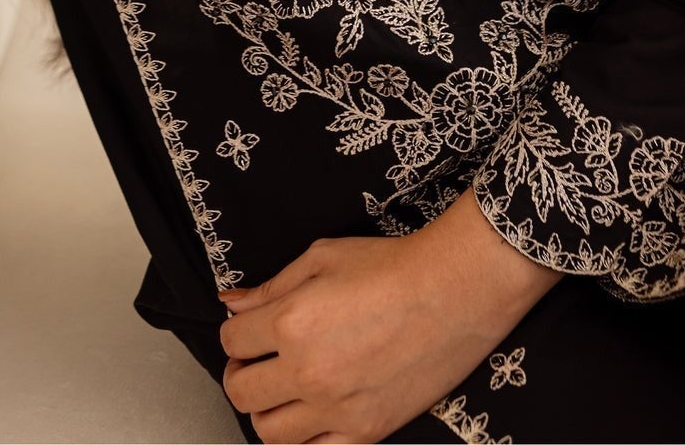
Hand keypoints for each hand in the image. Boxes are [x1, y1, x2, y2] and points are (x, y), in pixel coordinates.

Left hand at [218, 188, 562, 442]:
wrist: (453, 291)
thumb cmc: (392, 267)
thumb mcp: (322, 257)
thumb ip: (271, 286)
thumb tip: (232, 302)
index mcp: (291, 321)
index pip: (231, 341)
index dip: (234, 333)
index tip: (246, 330)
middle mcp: (308, 370)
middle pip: (241, 392)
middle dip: (239, 373)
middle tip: (253, 361)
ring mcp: (337, 408)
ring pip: (269, 432)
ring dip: (265, 410)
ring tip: (279, 389)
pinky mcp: (367, 431)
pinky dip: (304, 438)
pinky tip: (311, 414)